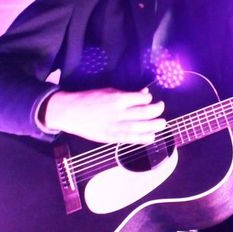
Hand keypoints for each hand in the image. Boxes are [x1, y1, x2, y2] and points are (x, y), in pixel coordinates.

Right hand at [41, 88, 165, 143]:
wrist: (70, 113)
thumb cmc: (89, 99)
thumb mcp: (108, 91)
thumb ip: (128, 94)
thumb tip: (144, 93)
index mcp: (118, 99)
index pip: (142, 99)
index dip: (149, 98)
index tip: (149, 99)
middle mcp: (119, 113)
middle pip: (146, 113)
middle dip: (157, 110)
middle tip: (160, 108)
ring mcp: (116, 127)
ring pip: (142, 128)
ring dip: (155, 126)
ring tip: (162, 123)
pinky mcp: (112, 137)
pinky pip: (133, 140)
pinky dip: (145, 139)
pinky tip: (152, 137)